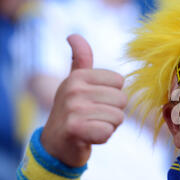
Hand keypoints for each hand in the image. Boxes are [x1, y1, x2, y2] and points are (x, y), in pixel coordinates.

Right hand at [40, 35, 126, 167]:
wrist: (56, 144)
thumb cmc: (72, 111)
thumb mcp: (75, 82)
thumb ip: (81, 60)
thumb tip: (73, 35)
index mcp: (78, 76)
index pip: (119, 81)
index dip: (112, 95)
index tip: (94, 102)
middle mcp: (74, 89)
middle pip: (122, 100)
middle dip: (113, 112)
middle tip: (94, 117)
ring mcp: (73, 108)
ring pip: (118, 117)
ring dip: (109, 125)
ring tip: (91, 126)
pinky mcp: (75, 129)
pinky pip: (108, 132)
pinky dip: (102, 137)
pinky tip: (89, 137)